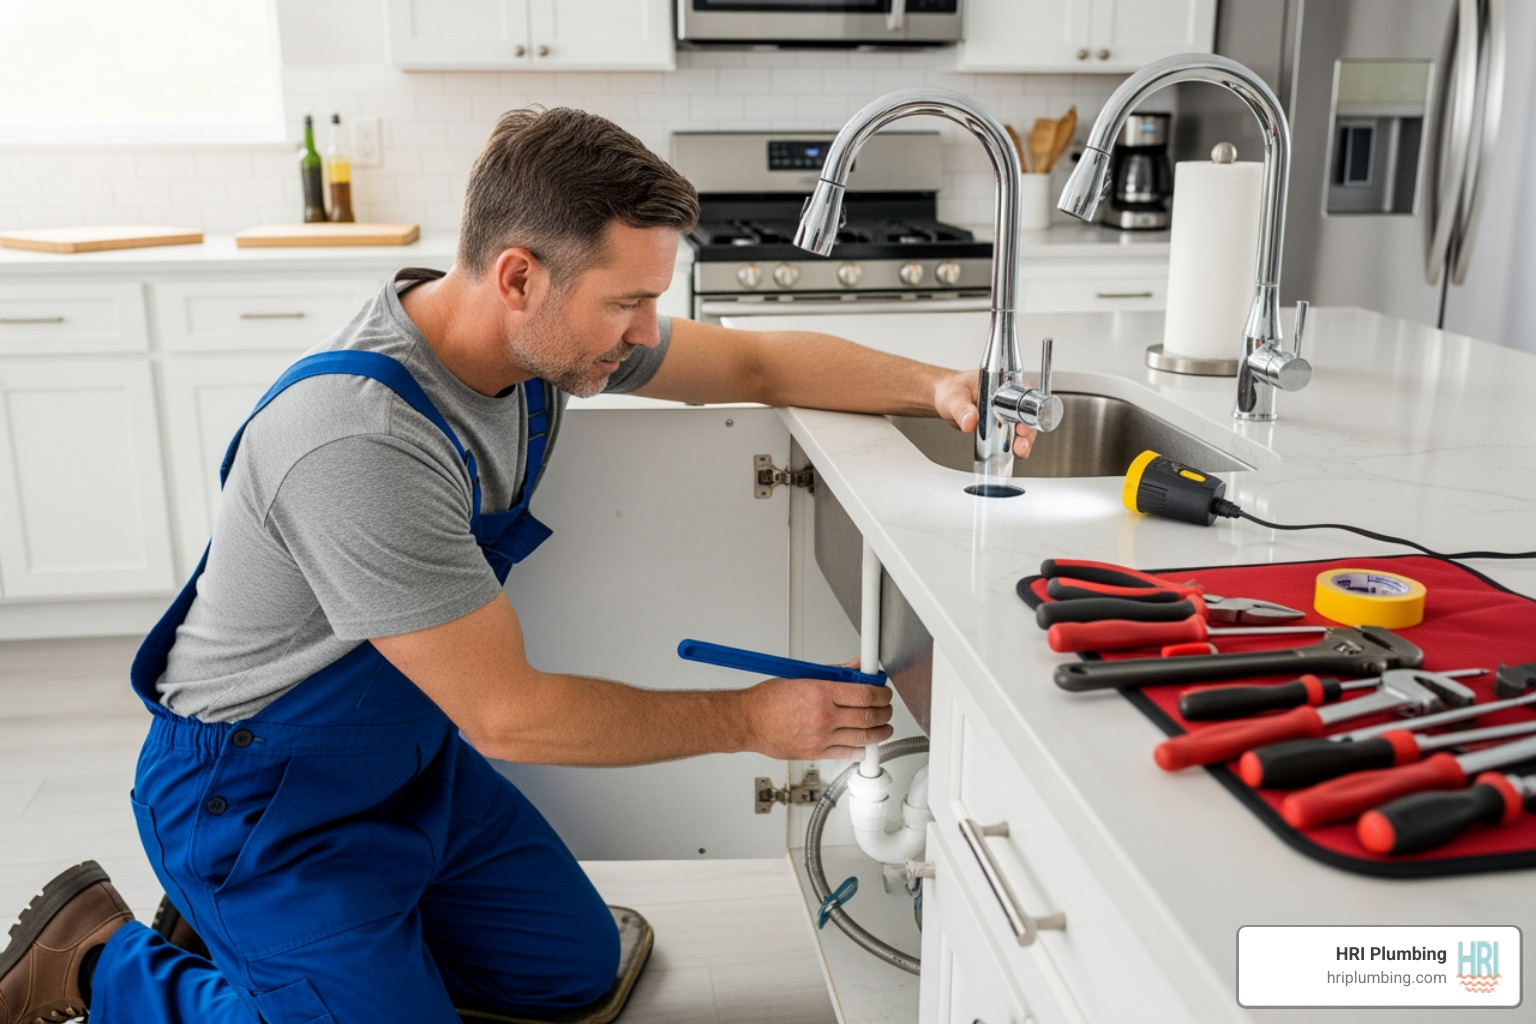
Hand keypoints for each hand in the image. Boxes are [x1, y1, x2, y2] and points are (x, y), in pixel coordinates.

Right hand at [742, 677, 893, 759]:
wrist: (749, 722)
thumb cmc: (768, 700)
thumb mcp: (802, 676)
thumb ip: (834, 673)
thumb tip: (855, 669)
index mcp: (821, 693)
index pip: (865, 694)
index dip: (881, 693)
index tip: (883, 692)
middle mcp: (823, 716)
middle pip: (869, 716)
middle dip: (885, 712)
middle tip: (887, 708)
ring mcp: (821, 737)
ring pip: (863, 737)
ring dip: (880, 732)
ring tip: (884, 727)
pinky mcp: (816, 753)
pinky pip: (847, 753)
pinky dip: (862, 749)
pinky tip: (867, 744)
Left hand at [933, 370, 1036, 458]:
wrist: (944, 399)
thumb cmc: (952, 389)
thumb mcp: (955, 397)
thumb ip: (962, 409)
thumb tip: (970, 421)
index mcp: (1003, 384)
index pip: (1024, 396)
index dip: (1028, 411)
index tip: (1022, 425)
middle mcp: (1008, 399)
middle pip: (1028, 416)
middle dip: (1028, 431)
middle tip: (1021, 442)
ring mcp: (1006, 414)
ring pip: (1022, 429)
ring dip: (1023, 441)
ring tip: (1019, 450)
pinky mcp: (1000, 427)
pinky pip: (1011, 438)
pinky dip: (1013, 447)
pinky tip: (1011, 454)